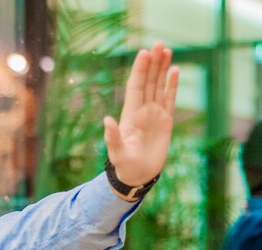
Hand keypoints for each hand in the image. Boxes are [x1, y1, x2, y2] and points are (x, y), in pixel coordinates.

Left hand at [103, 41, 178, 189]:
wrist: (136, 175)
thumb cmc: (124, 165)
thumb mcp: (117, 151)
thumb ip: (112, 137)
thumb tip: (106, 120)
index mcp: (130, 114)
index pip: (136, 86)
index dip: (140, 70)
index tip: (143, 53)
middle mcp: (142, 110)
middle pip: (148, 81)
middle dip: (153, 63)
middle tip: (159, 43)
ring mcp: (154, 114)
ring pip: (159, 86)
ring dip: (163, 68)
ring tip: (167, 50)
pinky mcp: (165, 121)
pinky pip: (169, 99)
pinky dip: (172, 85)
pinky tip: (175, 70)